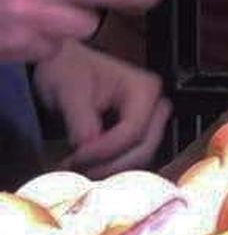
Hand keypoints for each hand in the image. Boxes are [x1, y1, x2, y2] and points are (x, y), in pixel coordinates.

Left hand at [32, 41, 171, 177]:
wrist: (65, 66)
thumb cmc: (68, 69)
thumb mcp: (69, 89)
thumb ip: (81, 120)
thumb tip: (87, 147)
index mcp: (144, 88)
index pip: (134, 130)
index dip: (107, 150)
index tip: (78, 158)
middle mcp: (155, 106)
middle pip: (143, 147)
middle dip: (110, 163)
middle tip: (78, 167)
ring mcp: (151, 121)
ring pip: (141, 157)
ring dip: (111, 167)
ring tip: (80, 167)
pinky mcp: (142, 133)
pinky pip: (133, 157)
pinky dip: (112, 165)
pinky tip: (90, 165)